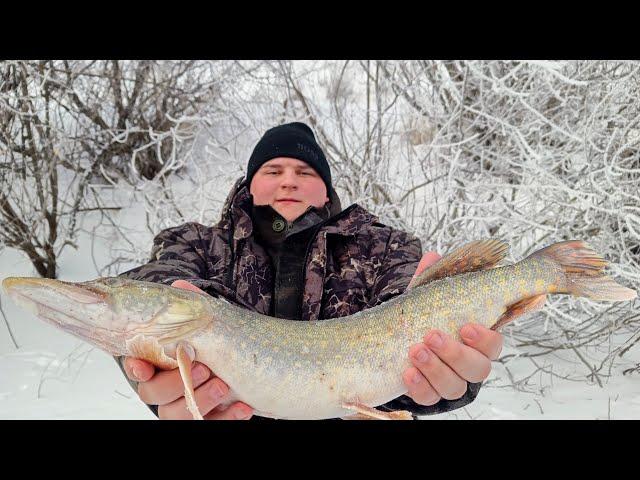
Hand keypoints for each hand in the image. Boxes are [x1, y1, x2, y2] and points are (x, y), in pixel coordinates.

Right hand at [121, 280, 253, 419]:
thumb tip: (179, 285)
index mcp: (160, 362)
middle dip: (175, 382)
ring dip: (202, 400)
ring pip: (175, 414)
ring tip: (224, 385)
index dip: (137, 368)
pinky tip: (243, 406)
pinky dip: (226, 418)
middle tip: (203, 367)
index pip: (137, 368)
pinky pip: (207, 425)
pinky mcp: (203, 419)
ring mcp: (183, 407)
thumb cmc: (222, 345)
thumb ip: (194, 309)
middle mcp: (166, 388)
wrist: (255, 369)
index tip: (145, 366)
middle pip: (152, 394)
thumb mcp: (210, 325)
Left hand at [402, 252, 503, 405]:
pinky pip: (430, 398)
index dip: (485, 338)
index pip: (494, 344)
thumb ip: (431, 279)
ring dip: (435, 368)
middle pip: (479, 369)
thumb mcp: (424, 297)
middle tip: (432, 336)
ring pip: (455, 386)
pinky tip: (407, 372)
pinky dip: (419, 386)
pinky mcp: (429, 394)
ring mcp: (449, 381)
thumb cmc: (419, 317)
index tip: (466, 326)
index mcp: (474, 340)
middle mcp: (467, 364)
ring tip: (415, 350)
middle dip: (456, 354)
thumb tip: (433, 256)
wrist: (392, 343)